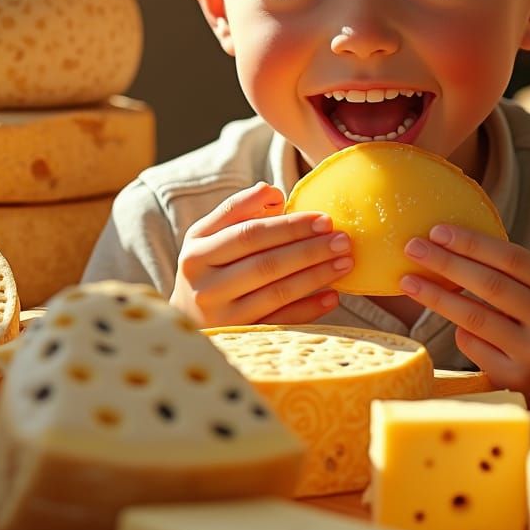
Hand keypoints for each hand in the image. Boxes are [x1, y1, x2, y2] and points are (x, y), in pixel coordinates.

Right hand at [170, 181, 352, 326]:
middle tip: (342, 239)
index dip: (288, 225)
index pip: (248, 233)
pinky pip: (280, 322)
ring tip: (345, 262)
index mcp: (198, 251)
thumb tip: (273, 192)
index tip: (323, 218)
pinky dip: (308, 309)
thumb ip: (240, 209)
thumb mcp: (210, 235)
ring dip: (315, 276)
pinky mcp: (238, 338)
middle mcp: (204, 285)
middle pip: (265, 262)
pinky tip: (332, 296)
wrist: (185, 319)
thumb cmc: (208, 267)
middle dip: (309, 249)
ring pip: (276, 292)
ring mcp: (221, 316)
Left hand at [400, 187, 529, 422]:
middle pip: (490, 286)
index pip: (513, 259)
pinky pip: (473, 347)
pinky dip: (458, 330)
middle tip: (411, 246)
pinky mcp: (513, 380)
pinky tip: (446, 318)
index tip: (437, 230)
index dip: (473, 243)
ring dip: (436, 297)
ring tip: (406, 280)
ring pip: (474, 319)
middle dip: (446, 263)